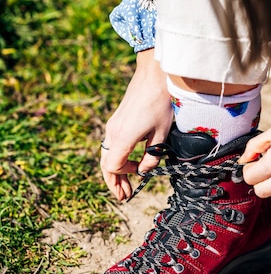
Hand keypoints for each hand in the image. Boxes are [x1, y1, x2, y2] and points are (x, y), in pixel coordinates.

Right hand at [100, 49, 172, 200]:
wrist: (153, 77)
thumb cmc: (160, 104)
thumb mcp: (161, 134)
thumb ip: (152, 157)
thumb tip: (143, 173)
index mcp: (123, 137)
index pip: (114, 166)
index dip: (123, 177)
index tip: (136, 180)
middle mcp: (113, 132)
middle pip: (106, 164)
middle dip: (114, 182)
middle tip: (123, 196)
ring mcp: (112, 126)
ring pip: (106, 155)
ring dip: (114, 172)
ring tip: (123, 186)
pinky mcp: (116, 121)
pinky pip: (111, 145)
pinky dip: (115, 159)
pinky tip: (126, 164)